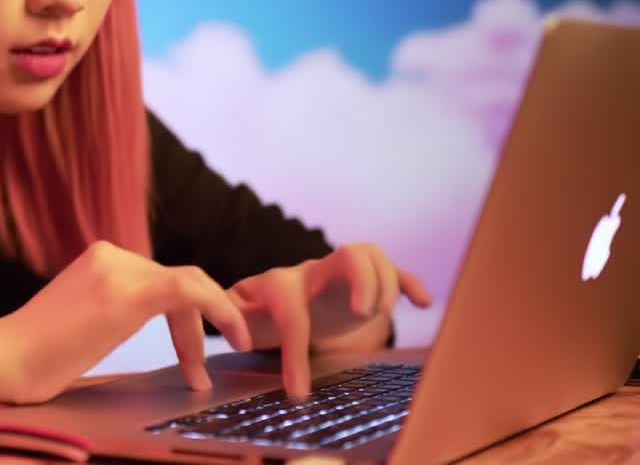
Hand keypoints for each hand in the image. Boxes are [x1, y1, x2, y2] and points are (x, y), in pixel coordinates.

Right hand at [0, 241, 252, 404]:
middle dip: (198, 329)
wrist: (4, 360)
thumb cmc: (33, 356)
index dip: (186, 322)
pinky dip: (220, 310)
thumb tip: (141, 327)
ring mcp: (119, 269)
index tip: (192, 362)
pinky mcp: (129, 291)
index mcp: (100, 260)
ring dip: (210, 327)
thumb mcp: (82, 322)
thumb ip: (113, 312)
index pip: (160, 281)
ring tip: (201, 375)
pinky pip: (191, 290)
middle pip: (179, 284)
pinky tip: (235, 334)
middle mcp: (111, 255)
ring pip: (191, 285)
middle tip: (197, 376)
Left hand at [227, 243, 432, 398]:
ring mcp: (341, 271)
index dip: (295, 352)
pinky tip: (422, 303)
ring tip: (379, 315)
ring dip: (384, 283)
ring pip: (370, 254)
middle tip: (362, 312)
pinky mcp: (363, 279)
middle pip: (345, 255)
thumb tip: (225, 327)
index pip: (293, 313)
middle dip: (360, 280)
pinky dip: (409, 282)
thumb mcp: (241, 316)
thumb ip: (231, 317)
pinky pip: (391, 269)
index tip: (299, 392)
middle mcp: (314, 271)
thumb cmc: (260, 313)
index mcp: (281, 284)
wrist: (279, 298)